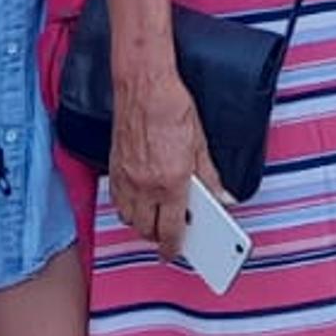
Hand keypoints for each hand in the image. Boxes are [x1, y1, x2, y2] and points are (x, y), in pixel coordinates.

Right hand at [108, 69, 209, 259]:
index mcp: (171, 181)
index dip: (175, 246)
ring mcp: (126, 178)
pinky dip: (127, 208)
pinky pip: (117, 202)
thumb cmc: (172, 107)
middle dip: (158, 238)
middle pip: (147, 230)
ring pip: (129, 219)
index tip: (177, 251)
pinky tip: (139, 203)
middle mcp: (145, 184)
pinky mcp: (113, 168)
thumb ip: (209, 176)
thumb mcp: (200, 143)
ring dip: (142, 225)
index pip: (172, 229)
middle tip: (170, 237)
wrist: (143, 84)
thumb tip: (222, 197)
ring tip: (156, 221)